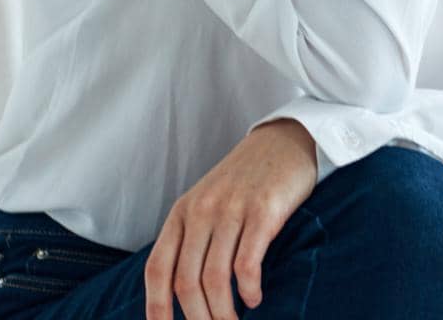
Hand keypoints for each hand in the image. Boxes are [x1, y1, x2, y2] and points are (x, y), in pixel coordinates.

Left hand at [144, 118, 317, 319]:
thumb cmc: (247, 178)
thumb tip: (181, 289)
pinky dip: (248, 289)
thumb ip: (193, 236)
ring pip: (215, 278)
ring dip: (223, 313)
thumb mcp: (209, 200)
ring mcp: (233, 209)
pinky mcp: (264, 210)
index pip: (157, 267)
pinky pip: (247, 263)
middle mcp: (202, 210)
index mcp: (183, 212)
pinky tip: (255, 298)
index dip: (156, 306)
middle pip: (186, 281)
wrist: (286, 140)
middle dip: (197, 318)